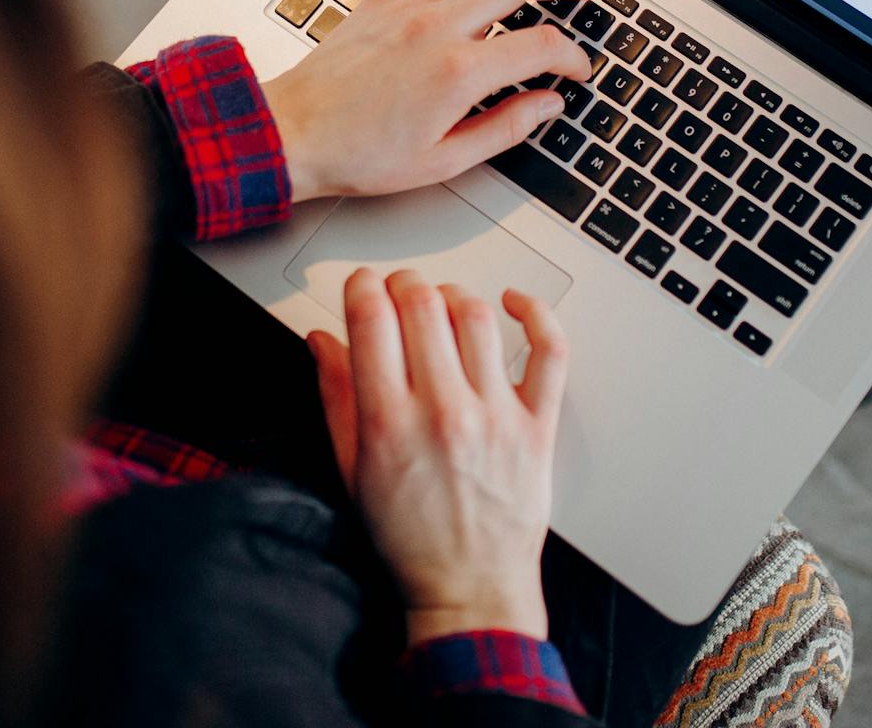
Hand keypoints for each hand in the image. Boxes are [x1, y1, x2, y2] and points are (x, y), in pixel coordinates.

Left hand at [263, 0, 601, 202]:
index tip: (576, 69)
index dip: (571, 56)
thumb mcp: (443, 162)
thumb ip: (505, 129)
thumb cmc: (357, 154)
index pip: (540, 46)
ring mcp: (408, 6)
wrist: (292, 134)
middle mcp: (436, 28)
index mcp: (457, 74)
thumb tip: (546, 105)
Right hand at [307, 267, 568, 643]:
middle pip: (423, 305)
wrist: (470, 589)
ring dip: (453, 294)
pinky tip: (514, 302)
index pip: (372, 319)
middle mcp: (444, 411)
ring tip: (442, 303)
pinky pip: (548, 352)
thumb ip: (336, 397)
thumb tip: (323, 340)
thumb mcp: (351, 470)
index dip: (362, 286)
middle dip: (403, 283)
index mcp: (389, 423)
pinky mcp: (537, 425)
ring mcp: (496, 416)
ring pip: (477, 316)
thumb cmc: (410, 538)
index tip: (361, 285)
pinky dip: (535, 314)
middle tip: (397, 290)